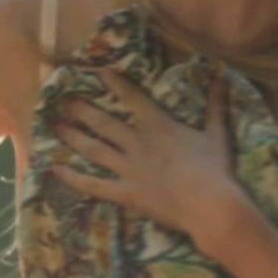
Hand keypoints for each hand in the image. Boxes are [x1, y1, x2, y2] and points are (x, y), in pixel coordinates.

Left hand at [48, 66, 244, 239]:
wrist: (209, 205)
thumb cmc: (215, 169)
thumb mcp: (217, 133)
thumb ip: (215, 105)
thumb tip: (222, 75)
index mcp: (158, 126)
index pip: (132, 98)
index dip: (115, 83)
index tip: (98, 71)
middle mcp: (137, 144)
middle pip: (104, 123)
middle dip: (83, 109)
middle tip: (63, 100)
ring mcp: (128, 169)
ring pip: (94, 149)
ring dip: (74, 137)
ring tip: (56, 126)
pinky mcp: (124, 193)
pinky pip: (93, 185)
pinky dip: (73, 178)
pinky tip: (54, 169)